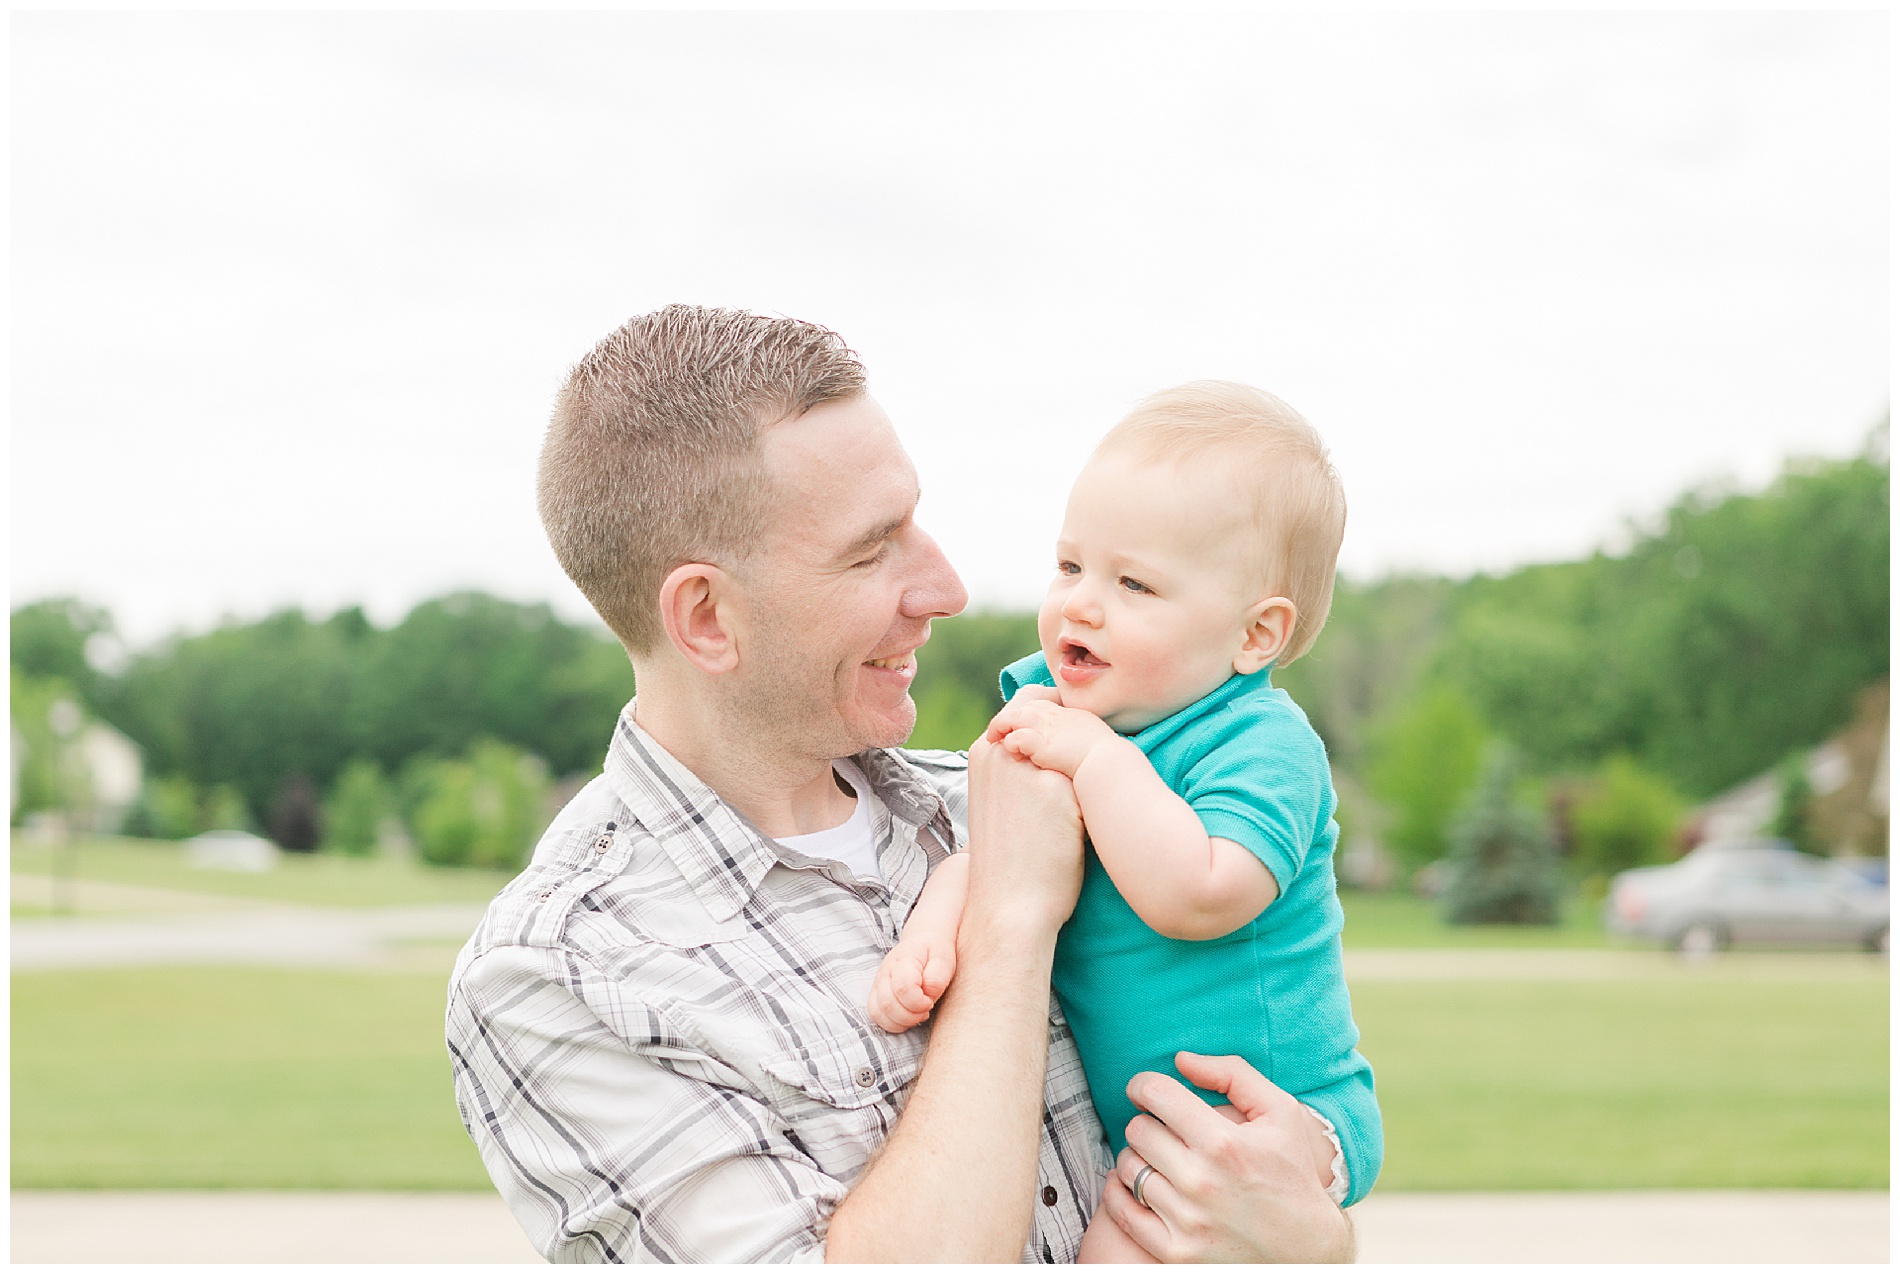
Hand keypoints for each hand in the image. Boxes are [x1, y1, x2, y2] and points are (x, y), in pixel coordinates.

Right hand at [869, 933, 955, 1031]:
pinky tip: (908, 1017)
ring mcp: (878, 982)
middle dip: (911, 1015)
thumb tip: (927, 994)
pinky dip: (892, 1023)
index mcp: (904, 959)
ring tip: (917, 1014)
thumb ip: (937, 977)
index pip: (903, 987)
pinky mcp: (876, 993)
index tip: (930, 1001)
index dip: (918, 1002)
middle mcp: (886, 970)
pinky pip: (876, 1015)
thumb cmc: (934, 952)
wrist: (923, 942)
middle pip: (888, 1003)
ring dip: (901, 1021)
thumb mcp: (944, 959)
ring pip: (879, 1012)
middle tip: (926, 1009)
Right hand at [963, 734, 1083, 937]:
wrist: (1010, 905)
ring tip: (1064, 822)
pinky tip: (1075, 833)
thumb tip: (1054, 743)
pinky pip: (1092, 783)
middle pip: (1059, 734)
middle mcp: (1003, 751)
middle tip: (1058, 808)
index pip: (1035, 721)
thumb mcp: (1000, 796)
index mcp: (985, 750)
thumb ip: (1018, 764)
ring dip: (1083, 782)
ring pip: (1077, 758)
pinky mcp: (1058, 790)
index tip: (1050, 788)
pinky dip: (1094, 805)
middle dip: (1069, 762)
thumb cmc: (1011, 856)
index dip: (1053, 750)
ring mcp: (1029, 768)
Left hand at [984, 689, 1118, 779]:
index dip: (1025, 713)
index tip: (1017, 723)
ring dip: (1001, 726)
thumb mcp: (1093, 739)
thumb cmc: (1106, 758)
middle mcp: (1055, 716)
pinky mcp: (1040, 742)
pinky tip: (1011, 753)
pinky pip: (1017, 737)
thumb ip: (1078, 738)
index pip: (1039, 704)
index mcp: (1068, 714)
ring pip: (1014, 717)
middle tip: (996, 731)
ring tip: (993, 738)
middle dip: (1008, 717)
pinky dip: (1011, 743)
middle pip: (1024, 706)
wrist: (1108, 764)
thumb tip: (1073, 747)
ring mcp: (1047, 727)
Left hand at [1102, 1053, 1353, 1262]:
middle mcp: (1201, 1182)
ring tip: (1160, 1158)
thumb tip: (1181, 1060)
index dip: (1143, 1085)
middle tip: (1164, 1129)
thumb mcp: (1280, 1112)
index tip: (1146, 1090)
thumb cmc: (1291, 1172)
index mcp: (1224, 1143)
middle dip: (1148, 1121)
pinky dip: (1120, 1192)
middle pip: (1138, 1129)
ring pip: (1128, 1166)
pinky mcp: (1175, 1252)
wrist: (1306, 1248)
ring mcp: (1186, 1220)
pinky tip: (1140, 1183)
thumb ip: (1232, 1074)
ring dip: (1138, 1157)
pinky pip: (1121, 1210)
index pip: (1156, 1095)